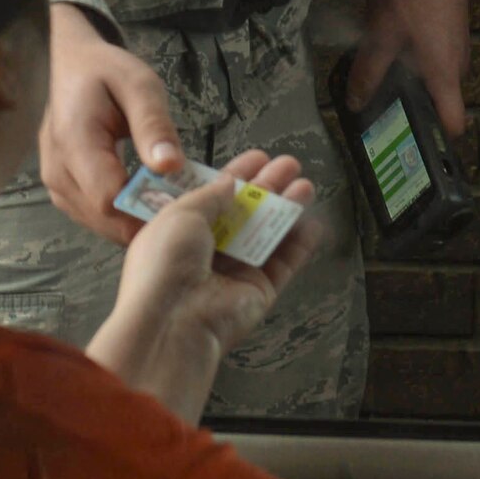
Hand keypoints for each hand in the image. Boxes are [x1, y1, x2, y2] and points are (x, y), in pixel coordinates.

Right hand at [39, 3, 184, 242]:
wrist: (71, 65)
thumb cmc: (106, 71)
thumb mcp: (139, 84)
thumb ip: (153, 125)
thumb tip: (170, 167)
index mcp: (73, 142)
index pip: (109, 199)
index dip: (149, 207)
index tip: (187, 200)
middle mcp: (57, 172)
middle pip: (107, 219)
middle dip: (148, 218)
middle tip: (187, 203)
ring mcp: (55, 185)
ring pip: (102, 225)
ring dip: (136, 220)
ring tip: (170, 198)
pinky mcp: (61, 192)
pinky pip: (95, 218)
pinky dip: (123, 216)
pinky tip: (147, 197)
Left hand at [87, 150, 319, 421]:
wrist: (175, 321)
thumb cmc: (166, 261)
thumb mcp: (181, 213)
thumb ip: (210, 195)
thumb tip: (230, 183)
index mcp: (179, 230)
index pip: (213, 197)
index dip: (236, 176)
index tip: (258, 157)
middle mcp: (206, 251)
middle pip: (244, 213)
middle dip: (268, 187)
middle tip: (290, 165)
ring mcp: (234, 273)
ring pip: (266, 234)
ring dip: (286, 209)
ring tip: (306, 185)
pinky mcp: (258, 292)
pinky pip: (282, 263)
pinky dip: (298, 245)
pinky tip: (314, 223)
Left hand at [346, 0, 470, 138]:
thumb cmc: (410, 0)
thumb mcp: (379, 39)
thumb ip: (368, 73)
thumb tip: (356, 103)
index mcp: (445, 75)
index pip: (454, 123)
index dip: (437, 137)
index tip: (414, 138)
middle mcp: (458, 62)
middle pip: (441, 96)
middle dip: (415, 99)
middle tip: (385, 100)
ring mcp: (458, 41)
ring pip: (437, 70)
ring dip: (415, 71)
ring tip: (384, 64)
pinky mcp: (453, 23)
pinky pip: (438, 49)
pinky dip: (419, 51)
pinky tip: (395, 38)